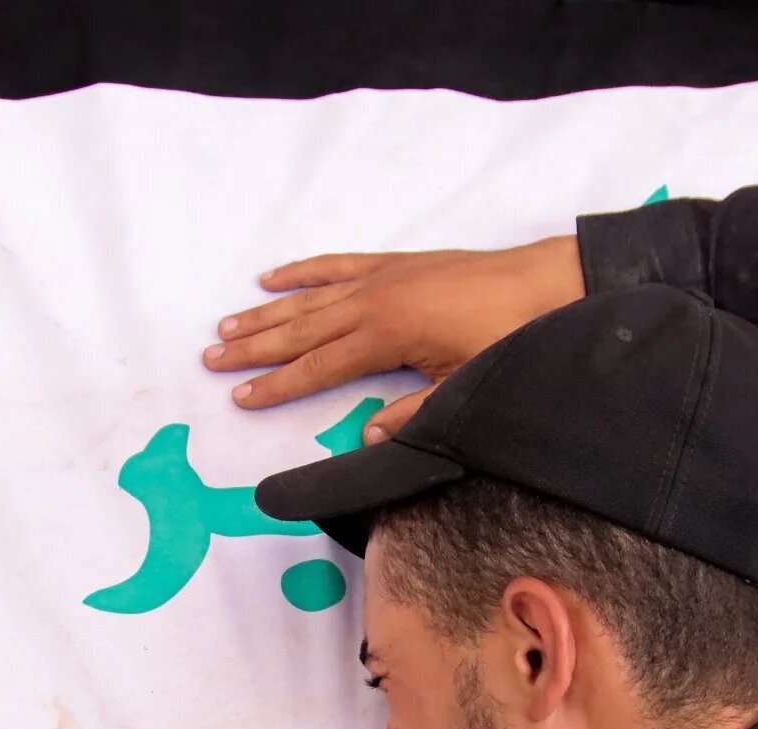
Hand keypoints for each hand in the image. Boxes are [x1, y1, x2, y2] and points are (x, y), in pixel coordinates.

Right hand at [204, 235, 584, 433]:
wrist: (546, 284)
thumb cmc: (510, 338)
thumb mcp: (463, 388)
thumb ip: (414, 415)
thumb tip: (367, 435)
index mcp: (386, 334)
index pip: (318, 367)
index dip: (277, 385)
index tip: (241, 397)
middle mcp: (374, 300)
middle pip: (301, 330)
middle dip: (256, 348)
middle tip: (211, 360)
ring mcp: (383, 276)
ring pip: (310, 298)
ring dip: (267, 313)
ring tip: (227, 327)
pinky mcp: (396, 263)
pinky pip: (337, 266)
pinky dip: (303, 271)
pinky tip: (274, 276)